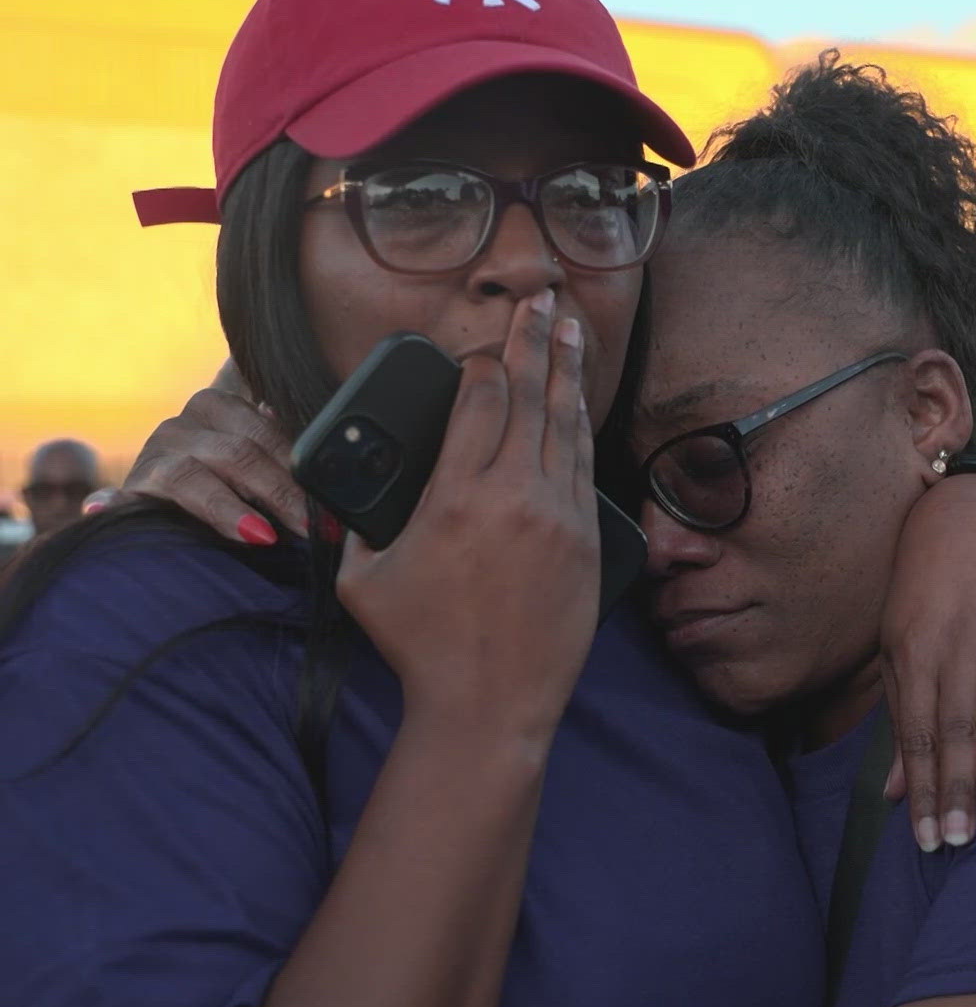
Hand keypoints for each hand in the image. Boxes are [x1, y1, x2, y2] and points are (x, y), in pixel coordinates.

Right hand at [120, 385, 308, 543]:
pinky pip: (116, 499)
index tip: (325, 505)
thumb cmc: (231, 484)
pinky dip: (110, 505)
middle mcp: (183, 425)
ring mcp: (152, 456)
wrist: (168, 503)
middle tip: (309, 527)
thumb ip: (286, 458)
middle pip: (237, 453)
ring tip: (260, 535)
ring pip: (191, 474)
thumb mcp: (261, 464)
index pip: (265, 433)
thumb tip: (331, 474)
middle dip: (279, 493)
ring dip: (227, 508)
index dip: (298, 470)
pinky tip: (103, 512)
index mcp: (219, 408)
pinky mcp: (127, 492)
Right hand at [336, 291, 598, 738]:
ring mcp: (558, 516)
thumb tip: (358, 488)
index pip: (478, 401)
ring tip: (568, 331)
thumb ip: (363, 521)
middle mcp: (515, 496)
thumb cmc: (421, 646)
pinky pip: (583, 466)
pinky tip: (577, 403)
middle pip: (529, 397)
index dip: (482, 363)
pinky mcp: (586, 541)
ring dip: (566, 373)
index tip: (484, 340)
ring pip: (564, 426)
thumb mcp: (365, 579)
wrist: (490, 705)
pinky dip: (578, 427)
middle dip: (533, 342)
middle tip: (540, 300)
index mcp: (456, 496)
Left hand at [880, 473, 975, 852]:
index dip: (924, 791)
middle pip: (954, 724)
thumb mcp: (905, 652)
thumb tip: (893, 794)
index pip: (917, 738)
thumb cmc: (930, 593)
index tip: (930, 842)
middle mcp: (951, 646)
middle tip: (961, 839)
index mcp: (914, 661)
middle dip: (957, 784)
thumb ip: (904, 721)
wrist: (968, 513)